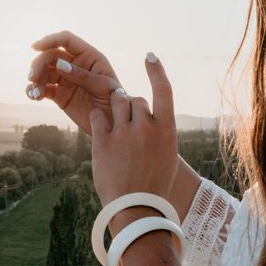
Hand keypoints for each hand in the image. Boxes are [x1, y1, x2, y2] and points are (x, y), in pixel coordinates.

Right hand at [27, 31, 121, 133]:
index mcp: (89, 57)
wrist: (115, 124)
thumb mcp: (103, 87)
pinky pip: (43, 88)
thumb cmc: (115, 102)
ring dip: (35, 79)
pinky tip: (34, 97)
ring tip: (35, 93)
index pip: (67, 40)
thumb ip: (83, 76)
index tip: (35, 47)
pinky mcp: (60, 95)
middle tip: (34, 77)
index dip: (50, 40)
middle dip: (39, 64)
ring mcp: (66, 80)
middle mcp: (76, 65)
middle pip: (51, 56)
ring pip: (44, 72)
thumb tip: (59, 64)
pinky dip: (34, 91)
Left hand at [89, 53, 178, 206]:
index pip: (164, 91)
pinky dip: (99, 120)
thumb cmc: (154, 186)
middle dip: (130, 107)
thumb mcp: (166, 157)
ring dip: (114, 110)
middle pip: (135, 99)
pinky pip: (98, 116)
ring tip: (115, 127)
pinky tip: (102, 134)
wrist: (136, 209)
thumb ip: (159, 134)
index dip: (157, 71)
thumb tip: (148, 119)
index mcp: (167, 130)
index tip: (150, 56)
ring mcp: (124, 132)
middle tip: (128, 124)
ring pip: (116, 103)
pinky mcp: (103, 139)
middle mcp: (147, 126)